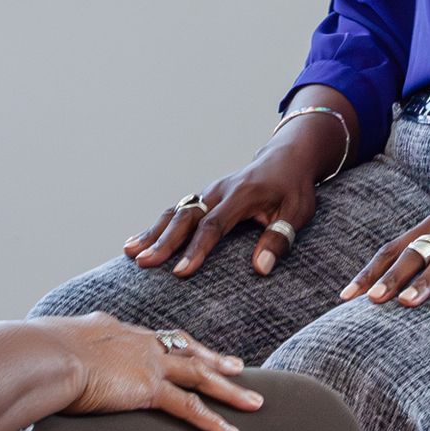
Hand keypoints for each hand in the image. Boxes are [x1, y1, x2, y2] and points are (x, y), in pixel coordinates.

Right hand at [43, 313, 261, 430]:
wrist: (47, 355)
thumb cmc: (38, 353)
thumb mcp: (53, 347)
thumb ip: (60, 352)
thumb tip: (42, 354)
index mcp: (115, 330)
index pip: (154, 336)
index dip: (176, 344)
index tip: (190, 349)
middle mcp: (137, 341)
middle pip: (186, 349)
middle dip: (214, 358)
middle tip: (238, 366)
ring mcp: (147, 363)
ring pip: (199, 375)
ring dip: (230, 390)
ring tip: (254, 402)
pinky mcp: (149, 388)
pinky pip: (190, 408)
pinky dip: (213, 422)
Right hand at [124, 144, 318, 279]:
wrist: (285, 158)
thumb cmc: (293, 188)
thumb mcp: (297, 212)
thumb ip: (279, 238)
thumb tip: (260, 269)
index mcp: (241, 195)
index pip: (214, 225)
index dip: (197, 249)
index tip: (181, 273)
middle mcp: (218, 191)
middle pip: (186, 217)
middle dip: (163, 242)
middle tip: (144, 263)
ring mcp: (208, 192)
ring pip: (175, 212)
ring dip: (152, 233)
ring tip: (131, 253)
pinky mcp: (203, 196)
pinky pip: (176, 211)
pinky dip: (155, 227)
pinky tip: (137, 243)